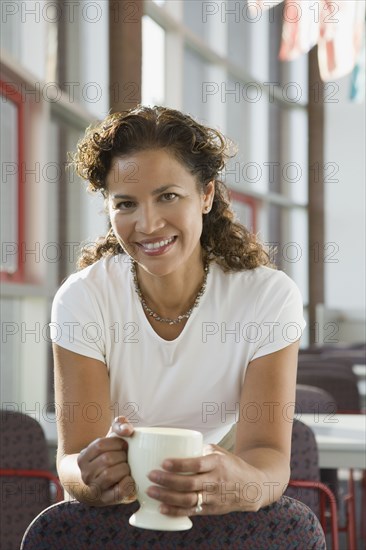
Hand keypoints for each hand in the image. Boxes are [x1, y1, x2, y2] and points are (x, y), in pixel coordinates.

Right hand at [77, 416, 135, 504]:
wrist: (98, 484)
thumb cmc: (109, 455)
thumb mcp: (110, 439)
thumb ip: (119, 425)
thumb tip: (128, 430)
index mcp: (83, 458)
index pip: (100, 445)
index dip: (117, 442)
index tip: (124, 445)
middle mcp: (86, 474)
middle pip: (106, 459)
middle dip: (122, 456)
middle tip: (127, 458)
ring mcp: (94, 488)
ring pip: (109, 475)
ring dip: (124, 468)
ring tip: (127, 467)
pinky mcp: (106, 499)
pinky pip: (118, 492)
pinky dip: (128, 483)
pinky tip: (130, 478)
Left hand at [146, 445, 263, 515]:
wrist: (252, 487)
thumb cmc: (231, 466)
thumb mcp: (220, 452)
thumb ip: (200, 449)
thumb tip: (177, 443)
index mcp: (217, 463)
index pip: (197, 464)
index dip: (179, 464)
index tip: (163, 462)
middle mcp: (215, 481)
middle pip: (188, 483)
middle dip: (167, 480)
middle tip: (151, 475)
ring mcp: (213, 497)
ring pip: (187, 499)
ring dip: (166, 496)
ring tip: (151, 491)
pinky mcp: (211, 510)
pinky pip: (191, 512)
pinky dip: (175, 511)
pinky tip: (161, 508)